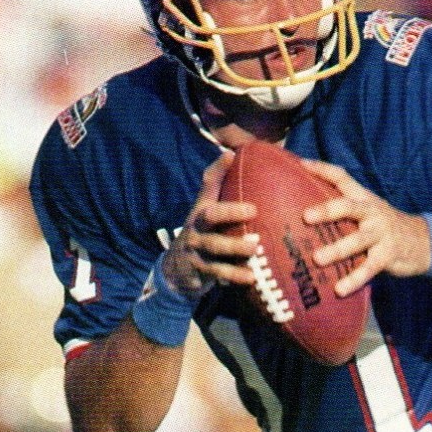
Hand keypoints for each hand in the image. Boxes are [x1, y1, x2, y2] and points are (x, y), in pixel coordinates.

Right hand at [162, 153, 257, 295]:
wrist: (176, 270)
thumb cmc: (203, 234)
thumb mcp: (207, 212)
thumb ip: (219, 189)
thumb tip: (233, 154)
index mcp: (203, 209)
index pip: (207, 185)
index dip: (218, 169)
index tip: (231, 156)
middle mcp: (198, 226)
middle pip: (210, 215)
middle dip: (230, 212)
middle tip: (253, 210)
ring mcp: (197, 249)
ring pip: (215, 246)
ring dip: (235, 247)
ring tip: (254, 248)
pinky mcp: (200, 270)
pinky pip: (217, 272)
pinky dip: (234, 275)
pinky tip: (251, 277)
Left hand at [301, 158, 431, 295]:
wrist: (423, 242)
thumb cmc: (384, 227)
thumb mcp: (368, 211)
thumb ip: (344, 209)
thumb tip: (304, 212)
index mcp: (364, 199)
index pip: (343, 178)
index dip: (323, 169)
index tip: (302, 163)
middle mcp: (372, 212)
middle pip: (349, 207)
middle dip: (328, 210)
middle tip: (306, 216)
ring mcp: (381, 233)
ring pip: (357, 241)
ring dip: (337, 250)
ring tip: (317, 259)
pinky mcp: (388, 255)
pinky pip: (368, 268)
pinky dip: (354, 279)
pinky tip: (339, 289)